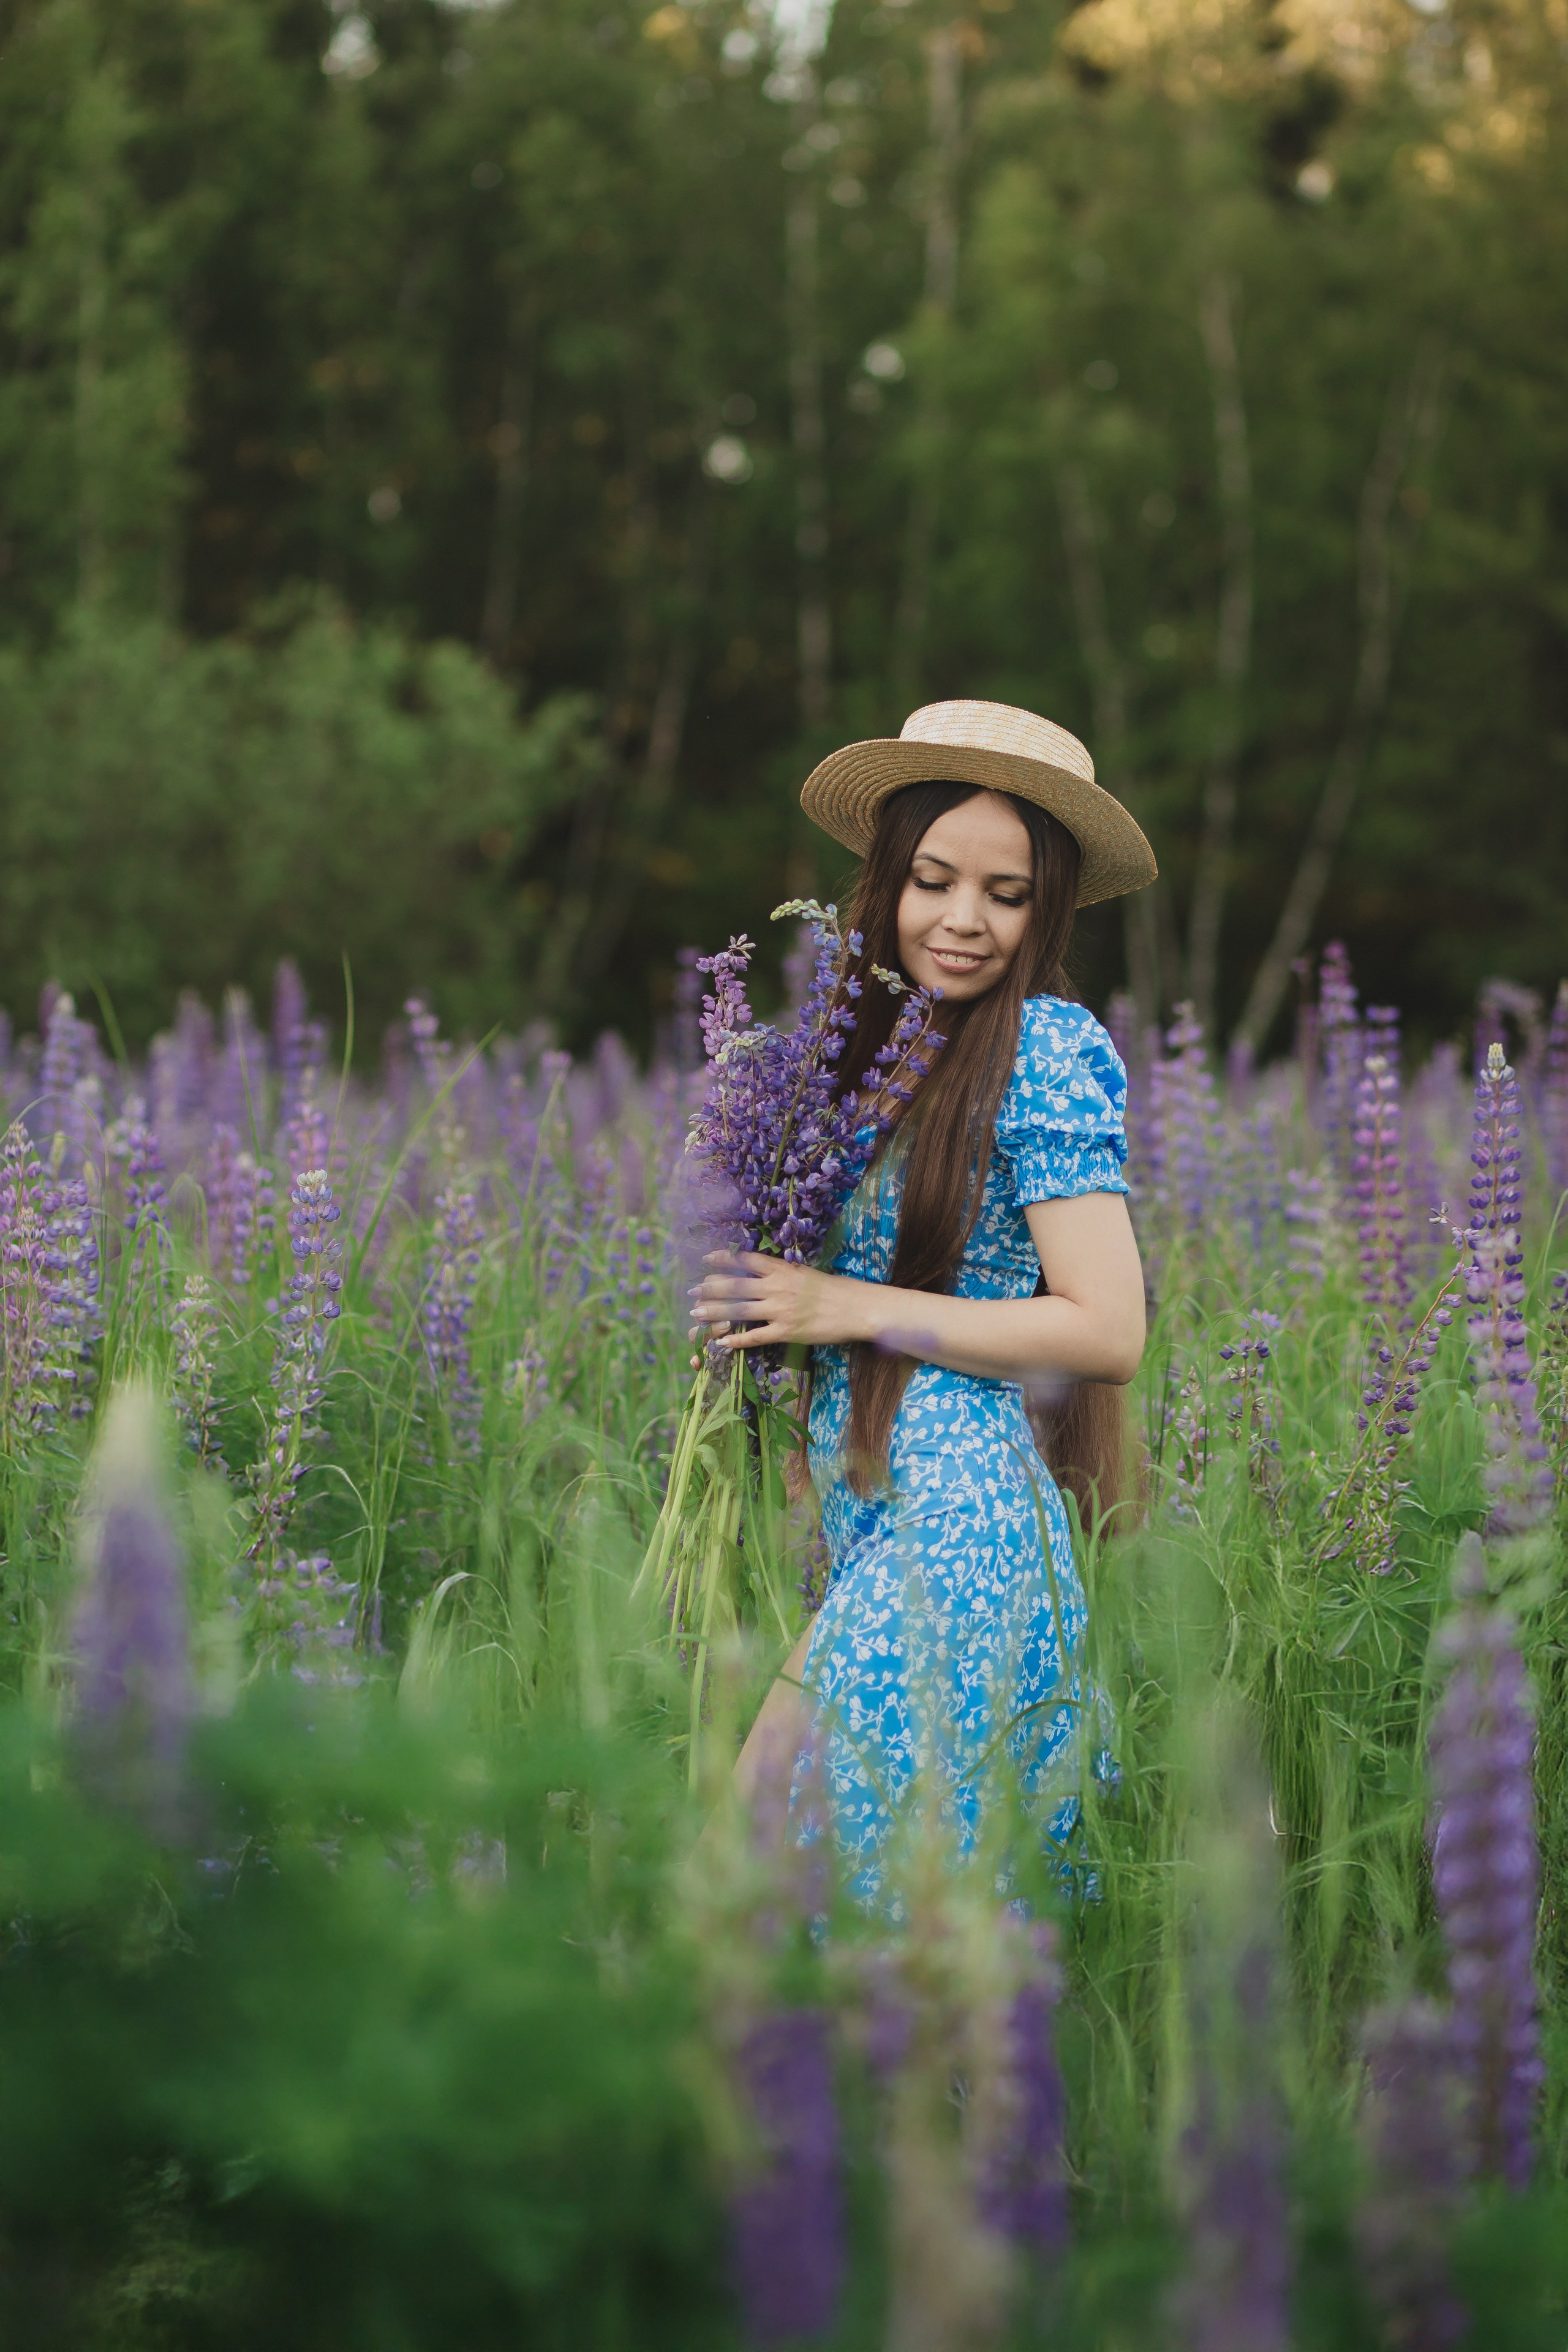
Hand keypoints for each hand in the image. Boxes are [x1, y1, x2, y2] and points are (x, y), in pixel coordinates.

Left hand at [688, 1251, 873, 1351]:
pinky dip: (736, 1340)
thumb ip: (783, 1272)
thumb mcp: (806, 1273)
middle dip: (711, 1288)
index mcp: (783, 1270)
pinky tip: (721, 1342)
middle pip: (736, 1286)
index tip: (706, 1259)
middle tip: (692, 1291)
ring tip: (697, 1314)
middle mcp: (777, 1287)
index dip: (724, 1259)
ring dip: (715, 1313)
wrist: (856, 1308)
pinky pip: (755, 1336)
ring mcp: (781, 1310)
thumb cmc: (834, 1289)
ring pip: (739, 1311)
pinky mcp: (787, 1332)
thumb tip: (764, 1270)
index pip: (746, 1260)